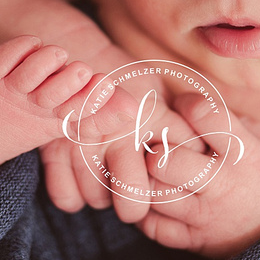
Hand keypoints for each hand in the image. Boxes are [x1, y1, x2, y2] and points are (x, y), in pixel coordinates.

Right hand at [38, 74, 205, 223]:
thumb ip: (182, 126)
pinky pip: (67, 198)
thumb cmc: (126, 79)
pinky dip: (73, 195)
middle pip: (132, 204)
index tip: (168, 182)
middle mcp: (118, 134)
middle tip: (134, 193)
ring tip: (107, 173)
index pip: (172, 171)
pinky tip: (83, 178)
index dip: (173, 188)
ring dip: (103, 195)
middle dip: (134, 205)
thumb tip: (206, 156)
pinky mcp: (54, 149)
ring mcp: (84, 143)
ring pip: (98, 201)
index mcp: (151, 119)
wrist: (76, 54)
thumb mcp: (160, 93)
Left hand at [134, 93, 259, 259]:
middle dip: (158, 145)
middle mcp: (222, 185)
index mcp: (245, 154)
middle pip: (167, 160)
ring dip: (148, 178)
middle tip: (161, 142)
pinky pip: (155, 227)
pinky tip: (155, 196)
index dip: (188, 102)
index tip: (184, 105)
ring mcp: (206, 216)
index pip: (205, 116)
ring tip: (155, 169)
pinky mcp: (195, 242)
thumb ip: (237, 123)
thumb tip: (198, 104)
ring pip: (155, 194)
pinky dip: (147, 212)